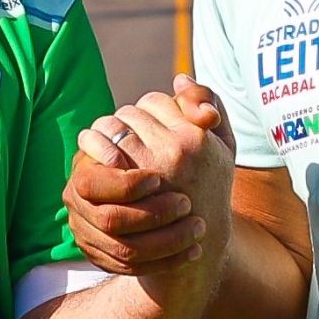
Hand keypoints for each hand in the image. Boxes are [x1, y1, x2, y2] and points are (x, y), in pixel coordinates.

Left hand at [65, 77, 233, 283]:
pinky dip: (93, 151)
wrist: (201, 239)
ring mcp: (147, 172)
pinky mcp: (123, 191)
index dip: (149, 109)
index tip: (151, 124)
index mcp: (195, 137)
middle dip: (125, 121)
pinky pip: (99, 154)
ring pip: (110, 129)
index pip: (155, 101)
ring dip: (105, 133)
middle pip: (129, 113)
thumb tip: (178, 79)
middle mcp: (172, 152)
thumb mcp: (224, 145)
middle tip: (128, 135)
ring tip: (112, 145)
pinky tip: (99, 160)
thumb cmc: (212, 184)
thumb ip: (209, 104)